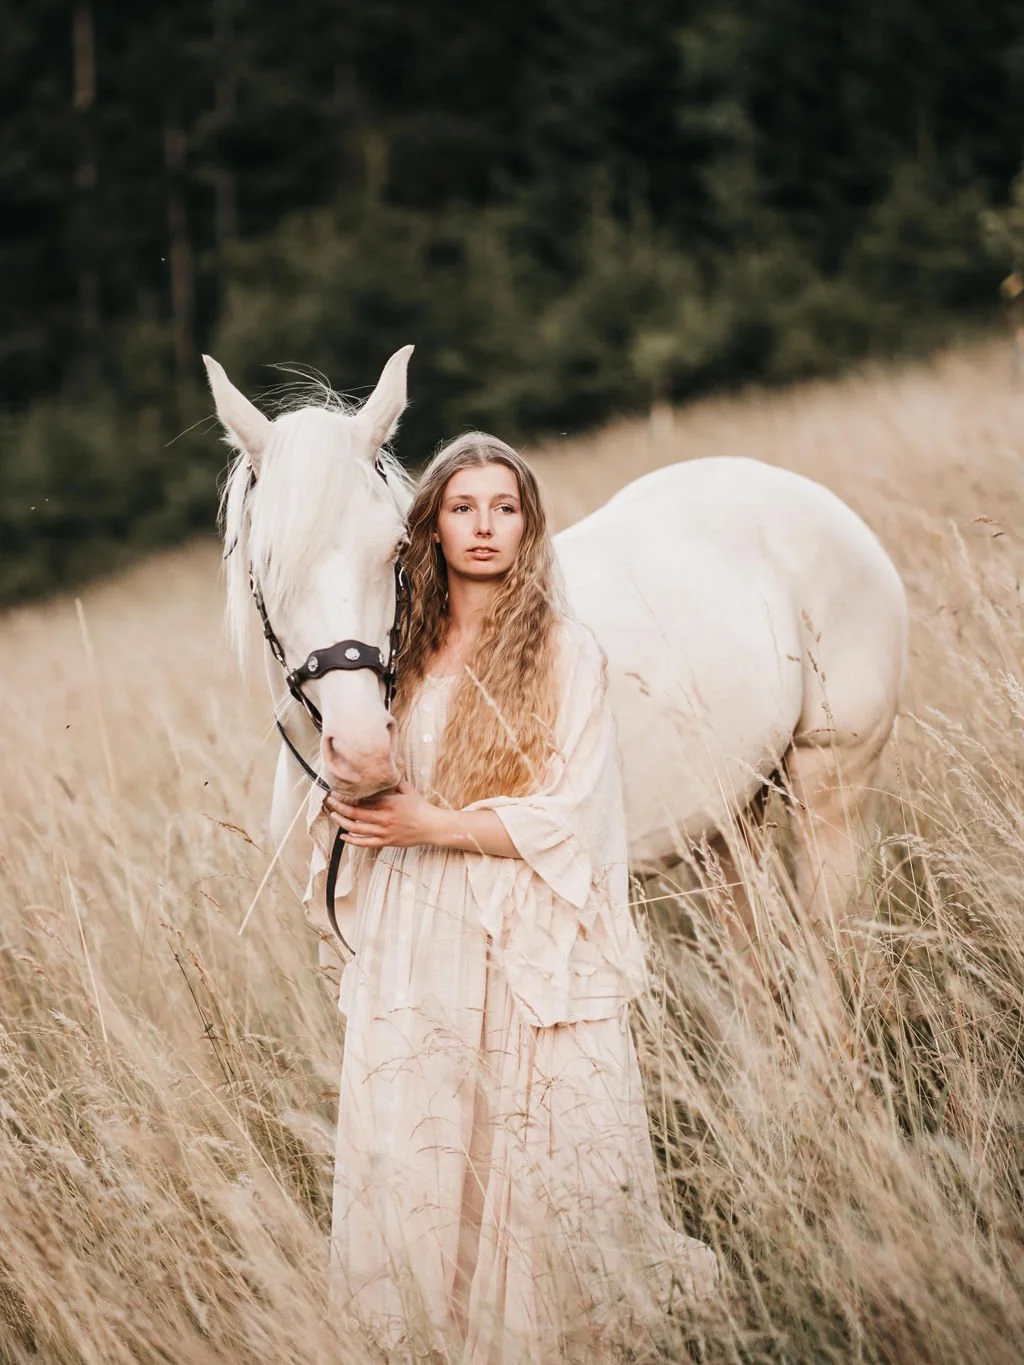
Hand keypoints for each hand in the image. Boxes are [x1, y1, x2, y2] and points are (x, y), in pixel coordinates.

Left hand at [323, 779, 439, 848]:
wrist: (431, 826)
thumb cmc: (420, 807)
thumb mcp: (408, 790)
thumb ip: (393, 781)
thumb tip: (384, 768)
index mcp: (388, 803)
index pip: (362, 799)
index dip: (347, 796)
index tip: (337, 791)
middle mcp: (383, 818)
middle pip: (354, 813)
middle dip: (338, 807)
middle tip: (329, 801)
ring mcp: (383, 832)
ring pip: (356, 829)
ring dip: (342, 822)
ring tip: (333, 815)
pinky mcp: (386, 841)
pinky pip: (365, 843)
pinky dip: (352, 841)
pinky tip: (343, 836)